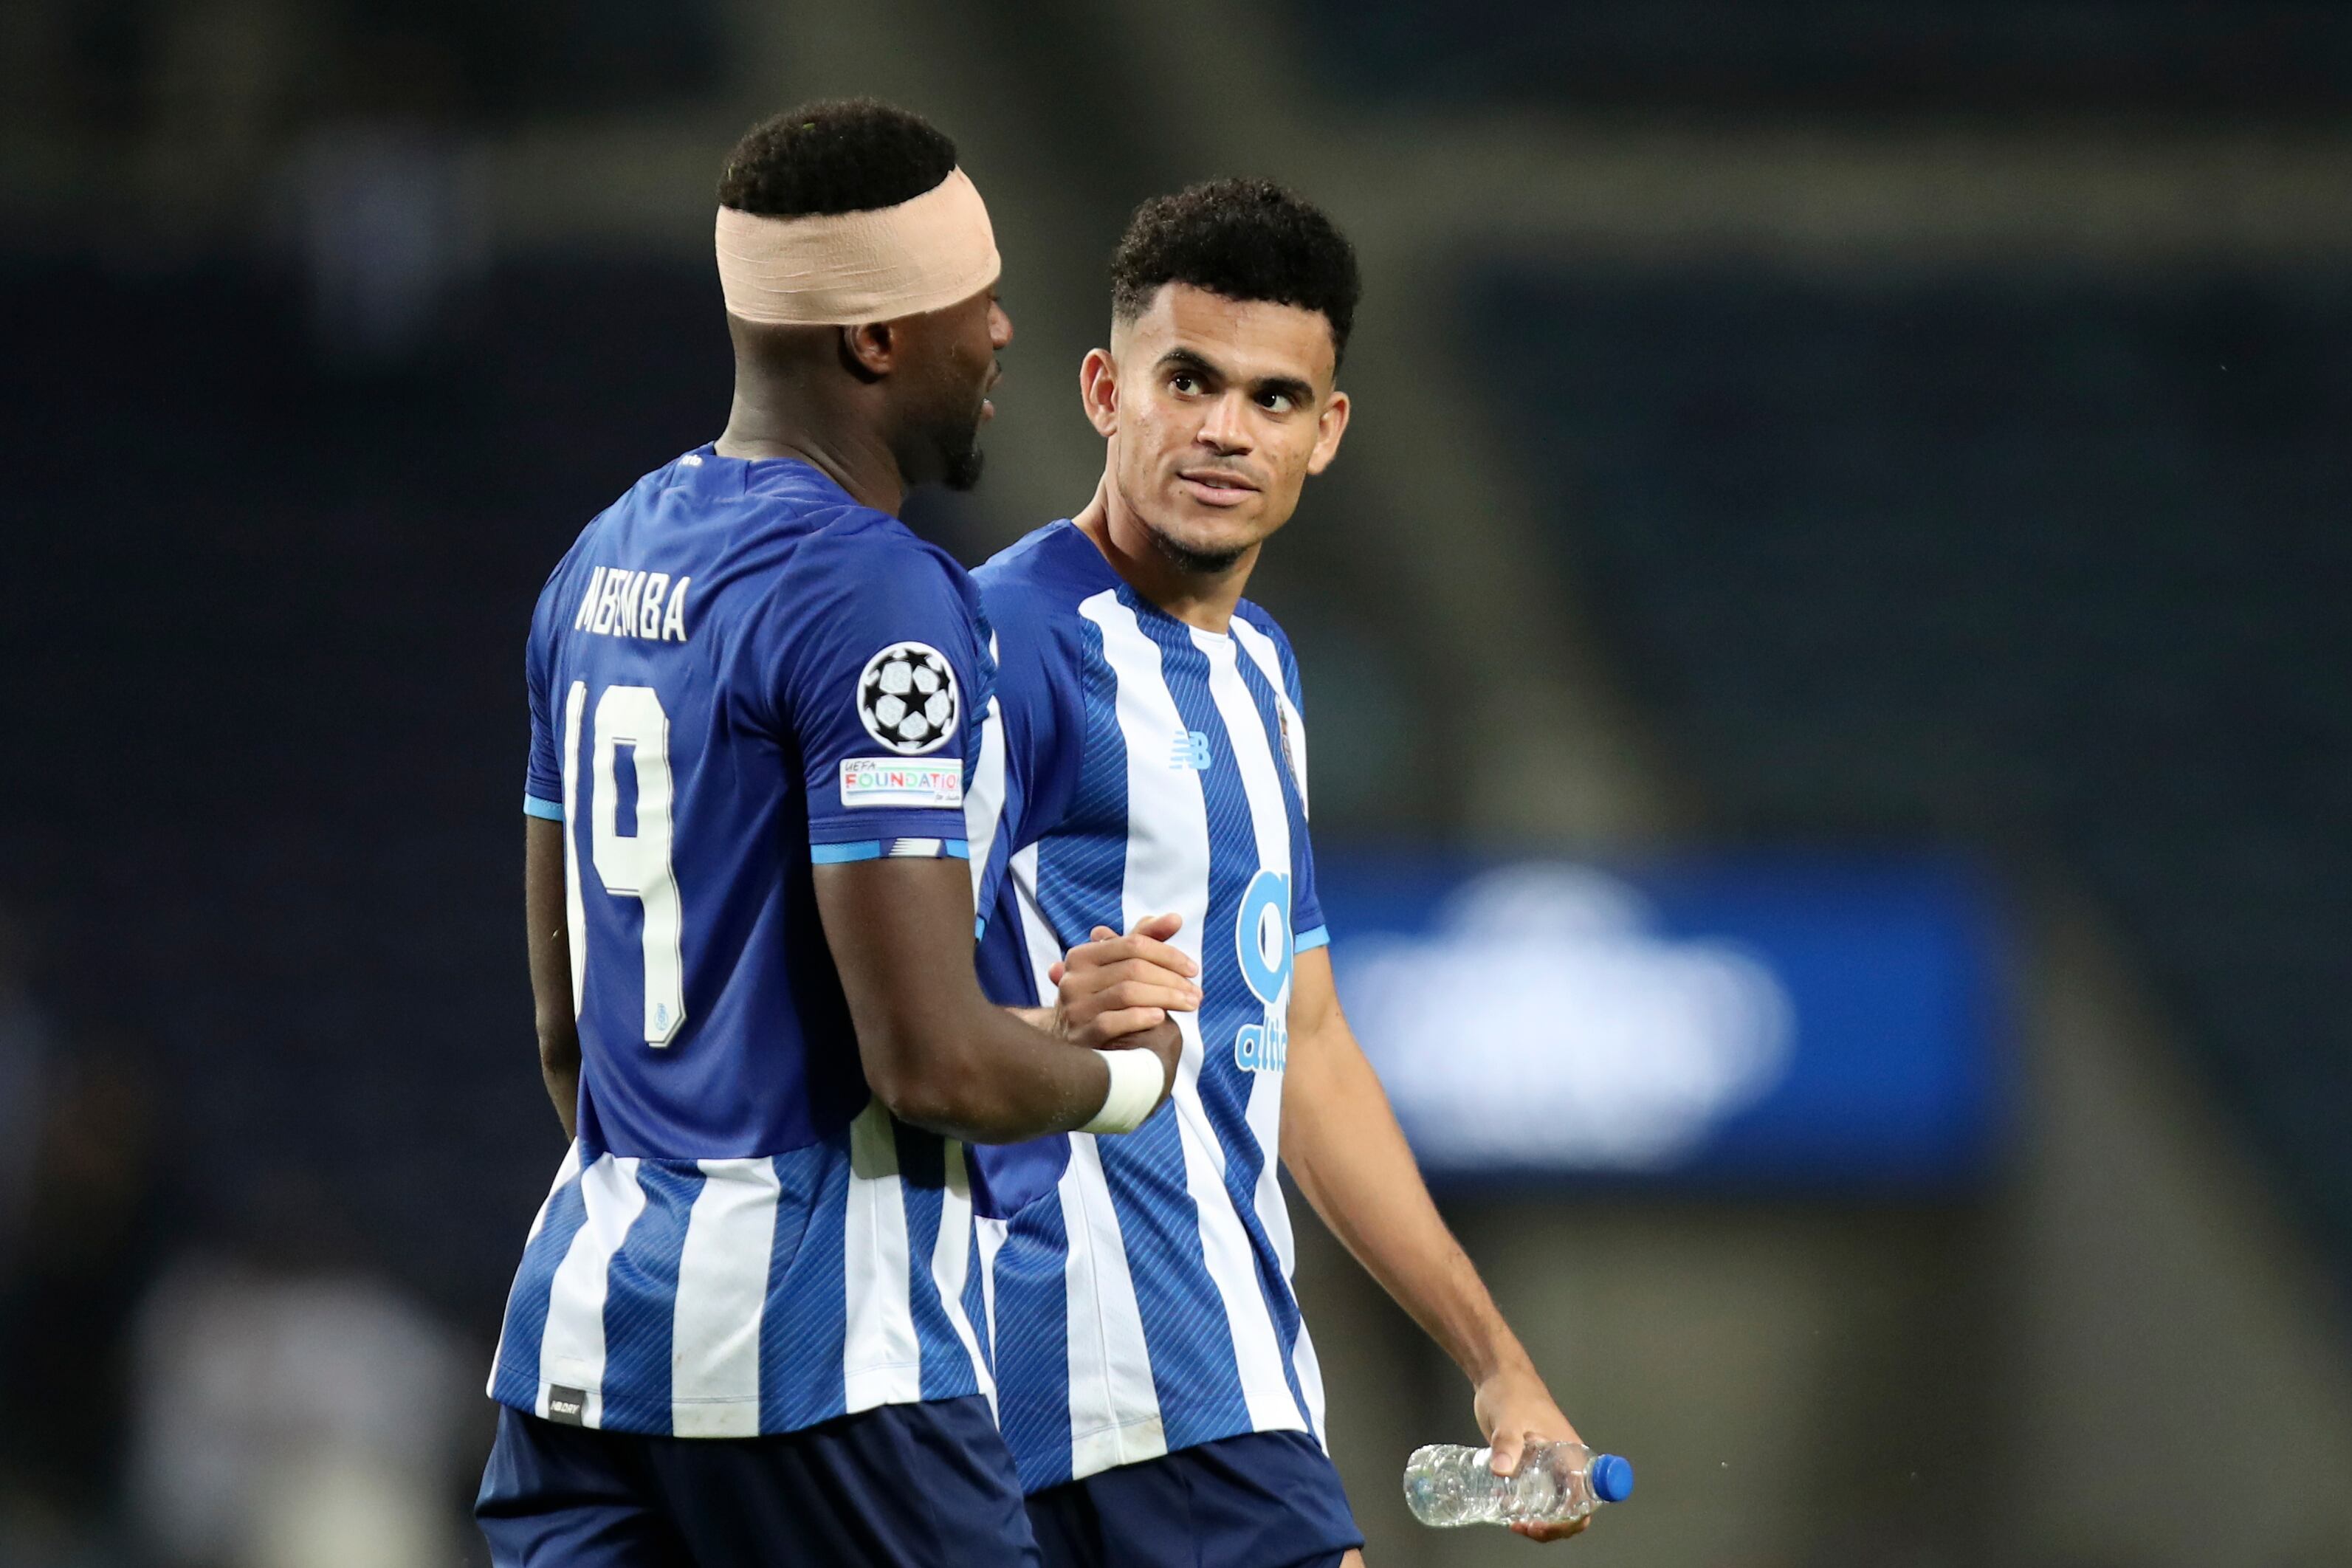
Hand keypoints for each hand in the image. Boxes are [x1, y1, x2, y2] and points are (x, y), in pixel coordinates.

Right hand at [1049, 914, 1200, 1049]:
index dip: (1168, 954)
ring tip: (1189, 1005)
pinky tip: (1160, 1018)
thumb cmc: (1102, 999)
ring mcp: (1075, 1008)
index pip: (1133, 944)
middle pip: (1134, 968)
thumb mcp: (1118, 968)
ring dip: (1166, 998)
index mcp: (1082, 956)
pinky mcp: (1081, 1036)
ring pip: (1127, 993)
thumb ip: (1145, 941)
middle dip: (1172, 979)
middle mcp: (1074, 979)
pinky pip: (1113, 1022)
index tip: (1193, 969)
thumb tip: (1175, 918)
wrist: (1070, 1044)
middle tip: (1196, 994)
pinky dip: (1140, 1017)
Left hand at [1474, 1362, 1591, 1541]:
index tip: (1546, 1523)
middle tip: (1525, 1526)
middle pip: (1573, 1509)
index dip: (1573, 1518)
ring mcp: (1549, 1466)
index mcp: (1572, 1454)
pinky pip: (1538, 1496)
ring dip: (1540, 1521)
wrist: (1498, 1377)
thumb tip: (1501, 1470)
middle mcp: (1565, 1464)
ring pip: (1555, 1506)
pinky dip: (1526, 1507)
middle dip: (1553, 1527)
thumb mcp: (1509, 1419)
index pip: (1588, 1498)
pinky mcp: (1532, 1465)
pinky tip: (1504, 1505)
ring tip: (1514, 1522)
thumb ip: (1506, 1444)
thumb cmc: (1512, 1392)